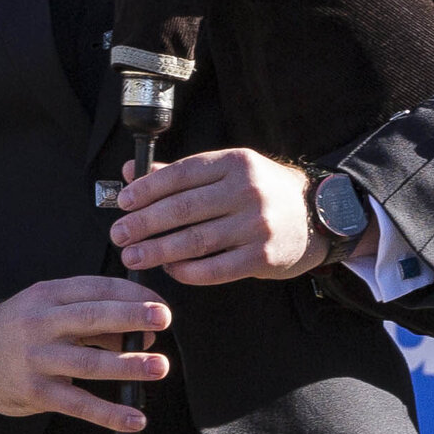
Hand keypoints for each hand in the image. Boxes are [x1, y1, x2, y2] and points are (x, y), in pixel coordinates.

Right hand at [0, 278, 172, 432]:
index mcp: (47, 295)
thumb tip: (142, 333)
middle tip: (163, 318)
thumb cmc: (18, 331)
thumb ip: (90, 316)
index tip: (159, 302)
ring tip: (160, 367)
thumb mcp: (46, 310)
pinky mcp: (36, 393)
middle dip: (131, 316)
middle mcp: (41, 323)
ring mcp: (37, 359)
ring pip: (89, 362)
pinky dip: (110, 413)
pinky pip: (79, 405)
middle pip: (93, 317)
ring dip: (128, 366)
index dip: (133, 294)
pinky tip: (135, 418)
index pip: (96, 287)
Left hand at [112, 148, 328, 286]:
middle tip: (119, 235)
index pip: (180, 175)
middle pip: (182, 209)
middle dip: (144, 224)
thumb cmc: (262, 192)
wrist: (315, 216)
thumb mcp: (227, 171)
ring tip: (133, 257)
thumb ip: (180, 173)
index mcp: (234, 163)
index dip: (146, 190)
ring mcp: (256, 225)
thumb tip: (130, 172)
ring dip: (157, 251)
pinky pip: (215, 269)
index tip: (123, 203)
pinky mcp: (263, 257)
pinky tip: (169, 269)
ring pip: (195, 241)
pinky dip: (186, 271)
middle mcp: (246, 191)